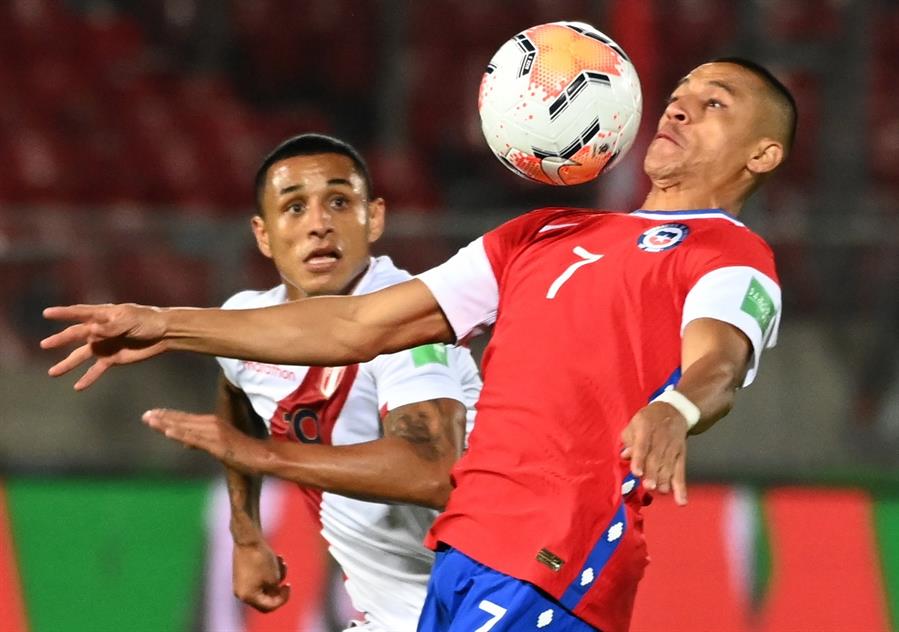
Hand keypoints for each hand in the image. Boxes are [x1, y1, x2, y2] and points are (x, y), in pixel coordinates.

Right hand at [41, 303, 168, 389]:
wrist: (164, 334)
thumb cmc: (148, 320)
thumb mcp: (130, 319)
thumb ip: (111, 326)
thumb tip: (93, 332)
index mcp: (103, 315)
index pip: (79, 313)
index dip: (63, 313)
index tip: (47, 313)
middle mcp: (99, 330)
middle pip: (76, 335)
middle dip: (60, 339)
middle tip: (44, 344)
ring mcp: (104, 345)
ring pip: (81, 356)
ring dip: (67, 364)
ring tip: (53, 373)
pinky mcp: (112, 358)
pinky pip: (97, 370)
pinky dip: (88, 378)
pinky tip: (77, 387)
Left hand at [142, 409, 260, 471]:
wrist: (264, 456)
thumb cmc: (245, 452)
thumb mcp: (219, 446)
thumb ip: (201, 442)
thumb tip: (183, 443)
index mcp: (213, 423)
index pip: (186, 418)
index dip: (169, 415)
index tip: (152, 414)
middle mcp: (213, 424)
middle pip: (183, 420)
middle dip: (164, 417)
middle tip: (145, 415)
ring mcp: (215, 433)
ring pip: (186, 427)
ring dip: (167, 423)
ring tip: (150, 420)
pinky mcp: (218, 444)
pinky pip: (196, 439)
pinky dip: (182, 434)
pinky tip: (168, 432)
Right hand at [233, 540, 290, 611]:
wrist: (248, 538)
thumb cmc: (261, 559)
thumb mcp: (273, 578)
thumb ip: (275, 591)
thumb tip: (274, 594)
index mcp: (247, 597)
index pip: (268, 607)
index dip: (282, 599)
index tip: (288, 586)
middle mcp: (241, 592)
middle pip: (266, 597)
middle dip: (278, 587)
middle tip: (286, 578)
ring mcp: (241, 582)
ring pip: (264, 584)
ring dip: (276, 575)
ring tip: (281, 560)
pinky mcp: (242, 572)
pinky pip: (259, 576)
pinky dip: (268, 570)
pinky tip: (276, 557)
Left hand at [620, 401, 688, 504]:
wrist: (674, 411)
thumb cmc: (648, 419)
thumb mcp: (634, 423)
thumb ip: (628, 440)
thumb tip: (624, 456)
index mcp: (645, 428)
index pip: (642, 445)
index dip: (639, 459)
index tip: (637, 473)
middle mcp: (661, 438)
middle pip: (656, 458)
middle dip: (653, 474)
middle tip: (649, 487)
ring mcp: (672, 448)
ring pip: (669, 466)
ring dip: (665, 481)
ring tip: (660, 491)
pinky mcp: (681, 455)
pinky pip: (681, 472)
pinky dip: (681, 487)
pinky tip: (680, 501)